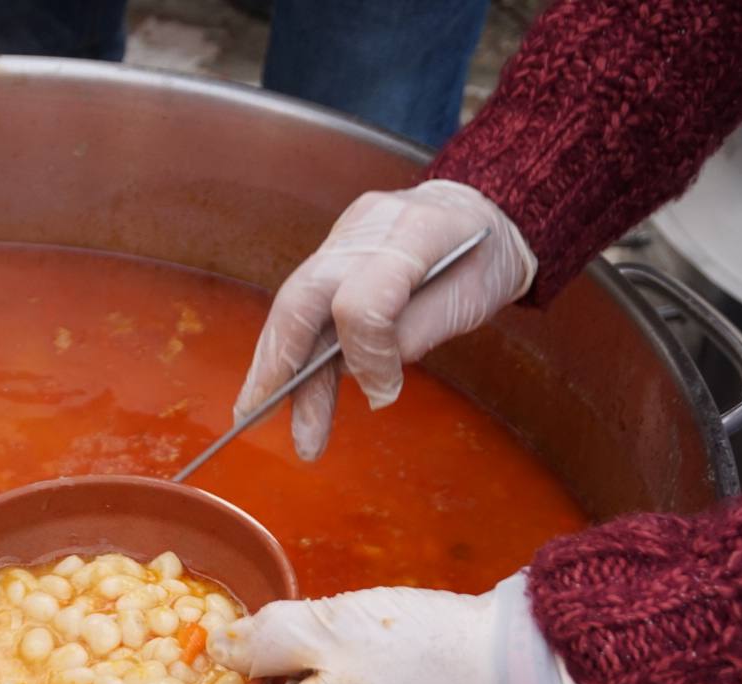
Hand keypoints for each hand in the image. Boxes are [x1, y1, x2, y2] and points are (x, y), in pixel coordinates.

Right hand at [237, 180, 536, 460]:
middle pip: (303, 298)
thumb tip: (362, 374)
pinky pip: (302, 300)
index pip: (363, 303)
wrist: (485, 209)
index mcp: (415, 234)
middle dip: (276, 362)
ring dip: (278, 366)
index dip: (365, 356)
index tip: (383, 391)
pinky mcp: (331, 250)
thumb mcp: (473, 302)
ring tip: (263, 416)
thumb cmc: (486, 260)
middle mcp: (366, 228)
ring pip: (295, 303)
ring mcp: (343, 235)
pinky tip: (279, 386)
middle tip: (255, 414)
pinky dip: (289, 347)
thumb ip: (416, 334)